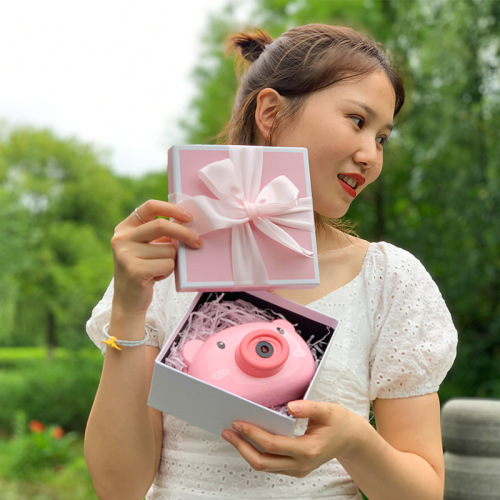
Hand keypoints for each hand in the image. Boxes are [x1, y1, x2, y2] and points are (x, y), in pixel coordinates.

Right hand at [111, 199, 202, 314]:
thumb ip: (162, 234)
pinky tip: (156, 277)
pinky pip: (167, 264)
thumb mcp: (149, 247)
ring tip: (158, 269)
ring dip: (172, 260)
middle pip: (161, 225)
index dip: (172, 209)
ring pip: (168, 249)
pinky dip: (168, 271)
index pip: (150, 207)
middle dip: (185, 233)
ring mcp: (126, 254)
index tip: (189, 217)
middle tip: (198, 242)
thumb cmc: (145, 270)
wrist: (128, 300)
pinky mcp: (135, 270)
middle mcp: (121, 238)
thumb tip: (190, 224)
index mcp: (125, 228)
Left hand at [221, 400, 363, 477]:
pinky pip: (271, 464)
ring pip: (265, 466)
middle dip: (242, 447)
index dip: (253, 434)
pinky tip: (248, 440)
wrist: (352, 439)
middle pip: (263, 462)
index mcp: (308, 450)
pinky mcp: (295, 468)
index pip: (272, 445)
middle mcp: (301, 464)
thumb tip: (291, 407)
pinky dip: (257, 453)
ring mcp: (298, 469)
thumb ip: (309, 408)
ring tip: (233, 435)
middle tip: (228, 431)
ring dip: (246, 451)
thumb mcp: (328, 410)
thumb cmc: (340, 423)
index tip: (239, 423)